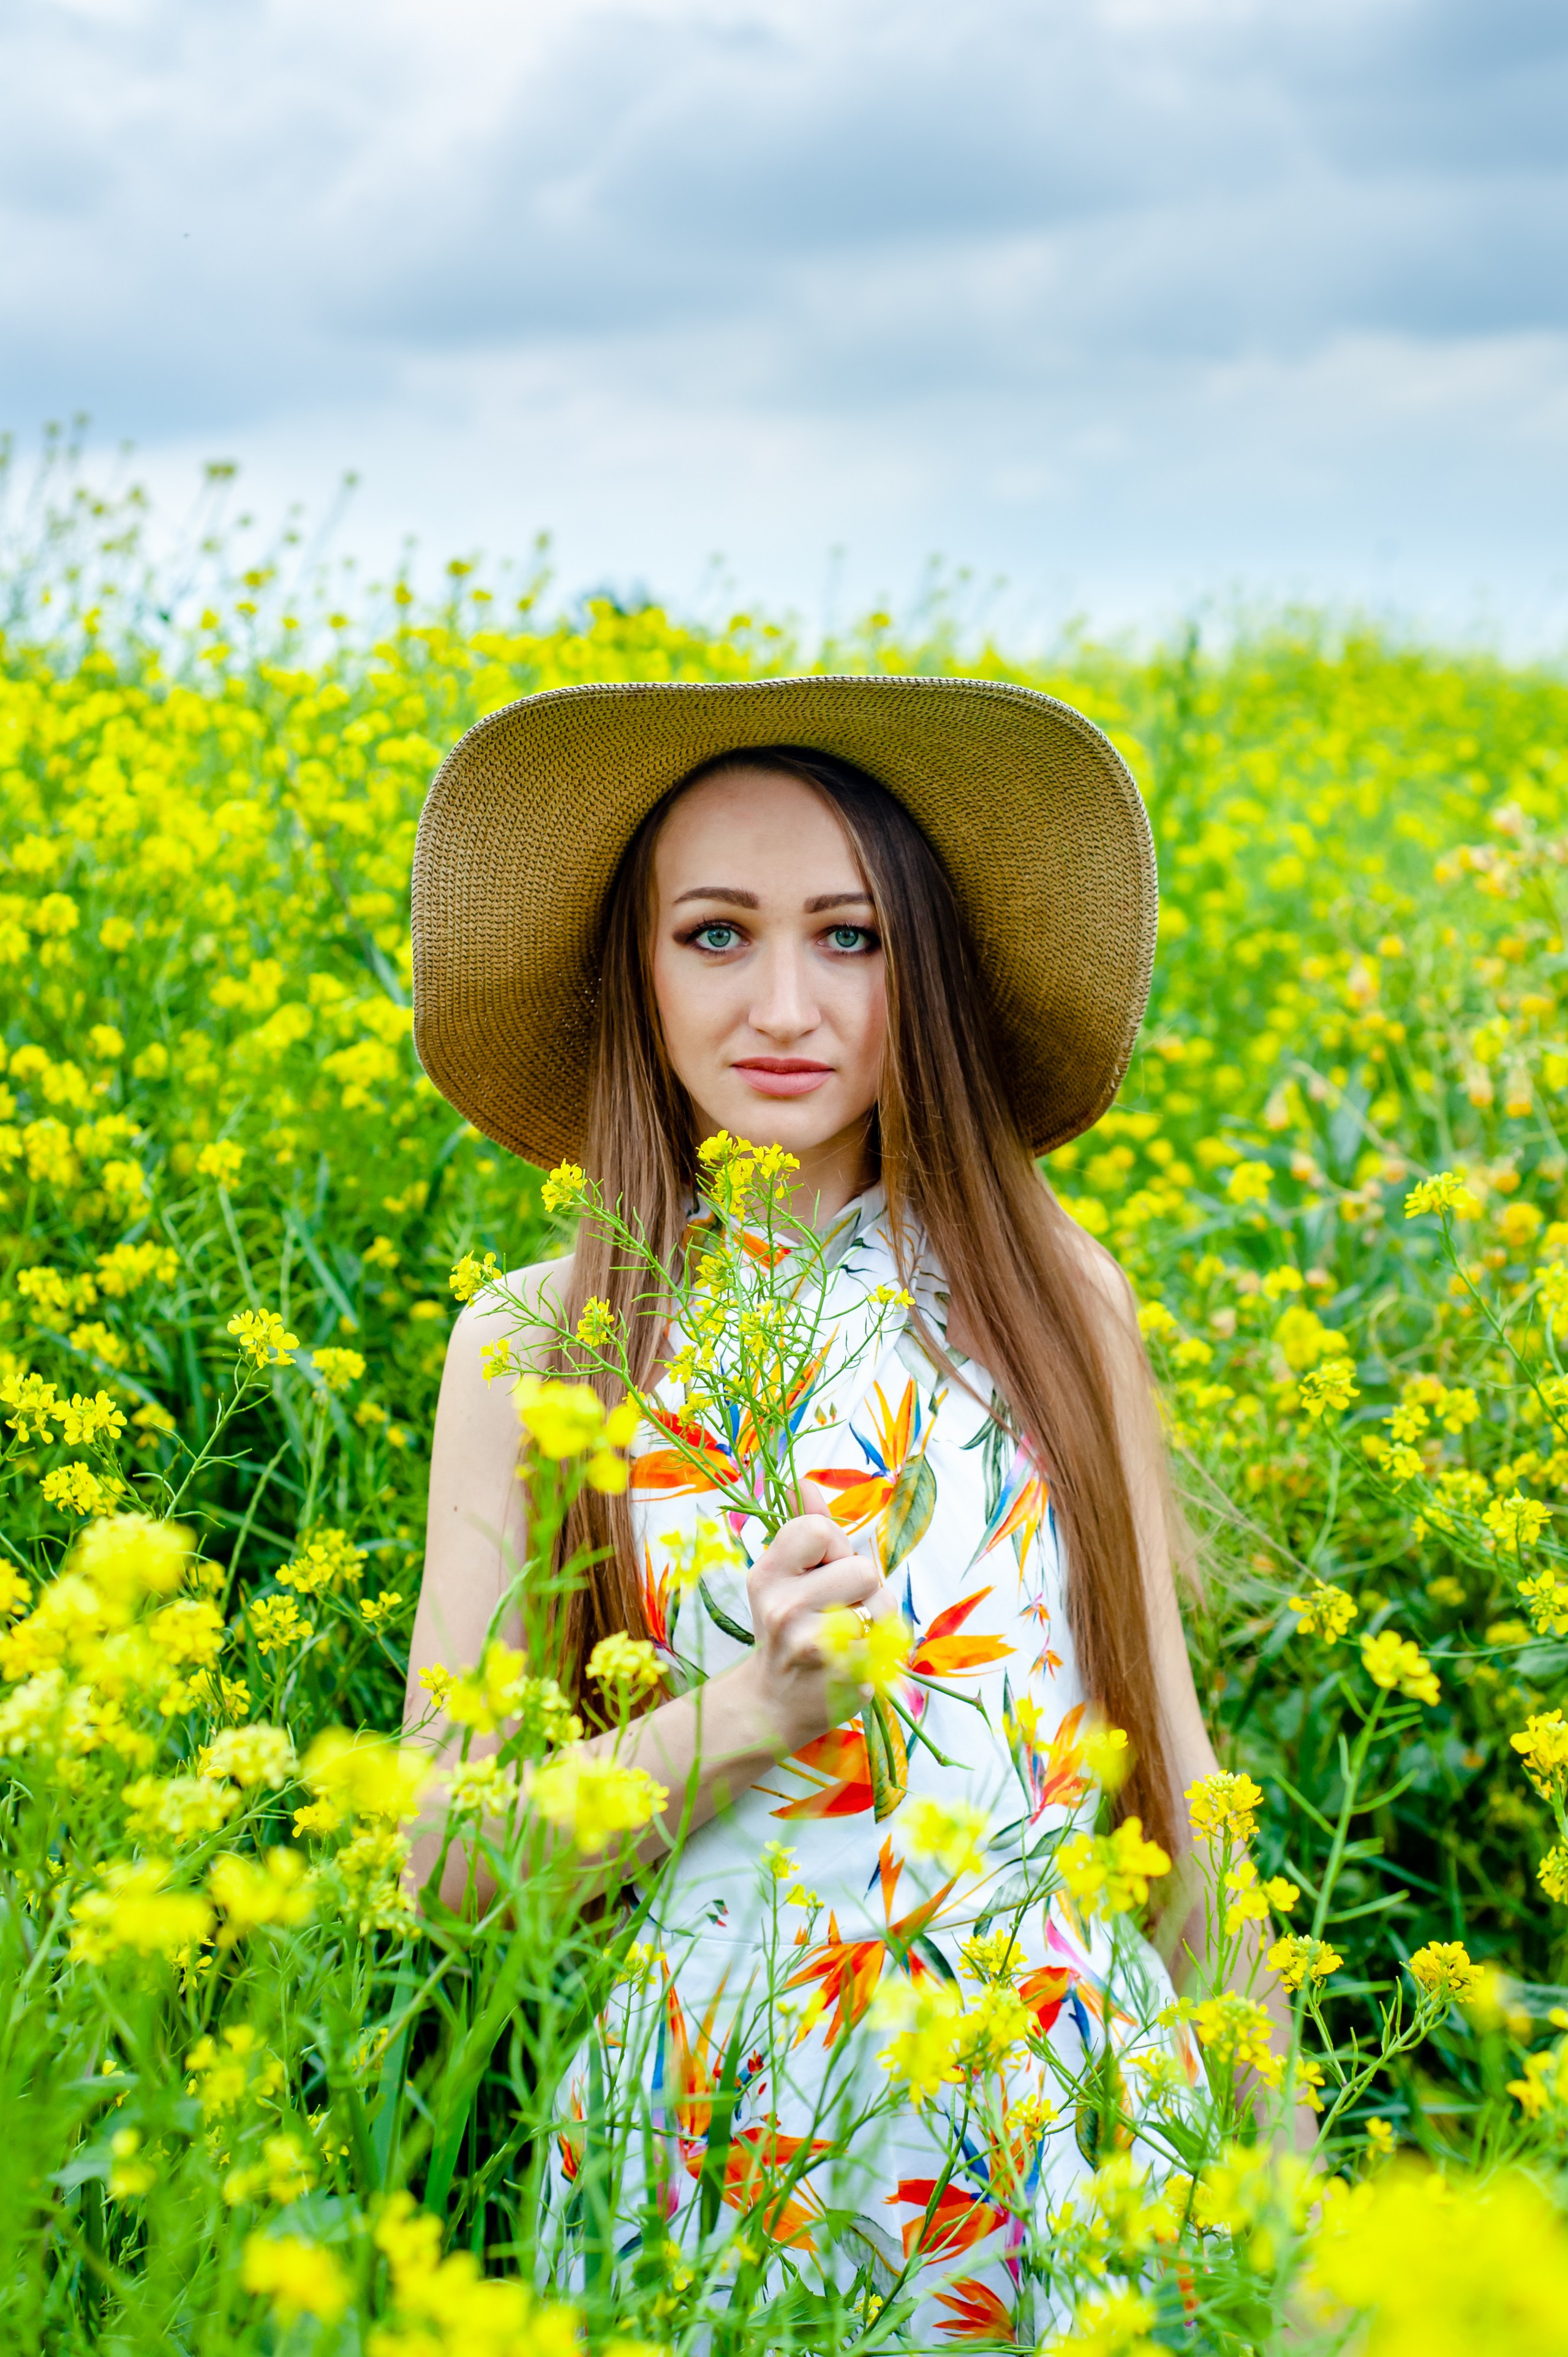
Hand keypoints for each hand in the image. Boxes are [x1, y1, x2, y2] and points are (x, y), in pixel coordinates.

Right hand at [724, 1480, 890, 1756]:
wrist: (771, 1704)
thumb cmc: (786, 1629)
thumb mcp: (783, 1577)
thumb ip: (801, 1527)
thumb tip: (804, 1482)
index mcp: (768, 1575)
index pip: (820, 1529)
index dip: (835, 1547)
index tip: (823, 1571)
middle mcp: (784, 1609)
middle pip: (862, 1568)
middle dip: (861, 1587)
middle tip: (836, 1609)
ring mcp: (813, 1646)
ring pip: (882, 1605)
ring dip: (875, 1618)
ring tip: (848, 1636)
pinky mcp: (844, 1677)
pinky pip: (891, 1641)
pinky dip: (881, 1649)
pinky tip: (854, 1660)